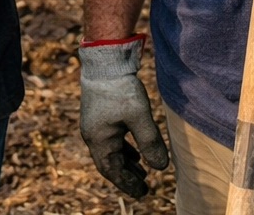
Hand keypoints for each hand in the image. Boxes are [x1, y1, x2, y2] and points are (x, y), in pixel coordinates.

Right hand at [78, 36, 168, 197]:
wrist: (105, 60)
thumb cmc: (120, 88)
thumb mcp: (139, 116)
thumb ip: (150, 143)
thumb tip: (161, 168)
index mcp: (98, 139)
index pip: (112, 170)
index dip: (127, 183)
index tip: (143, 192)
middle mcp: (92, 135)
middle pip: (109, 163)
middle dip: (126, 176)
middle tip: (144, 186)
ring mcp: (95, 124)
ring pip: (110, 150)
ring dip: (125, 162)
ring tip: (141, 171)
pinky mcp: (100, 114)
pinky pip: (111, 139)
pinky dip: (123, 148)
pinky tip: (134, 150)